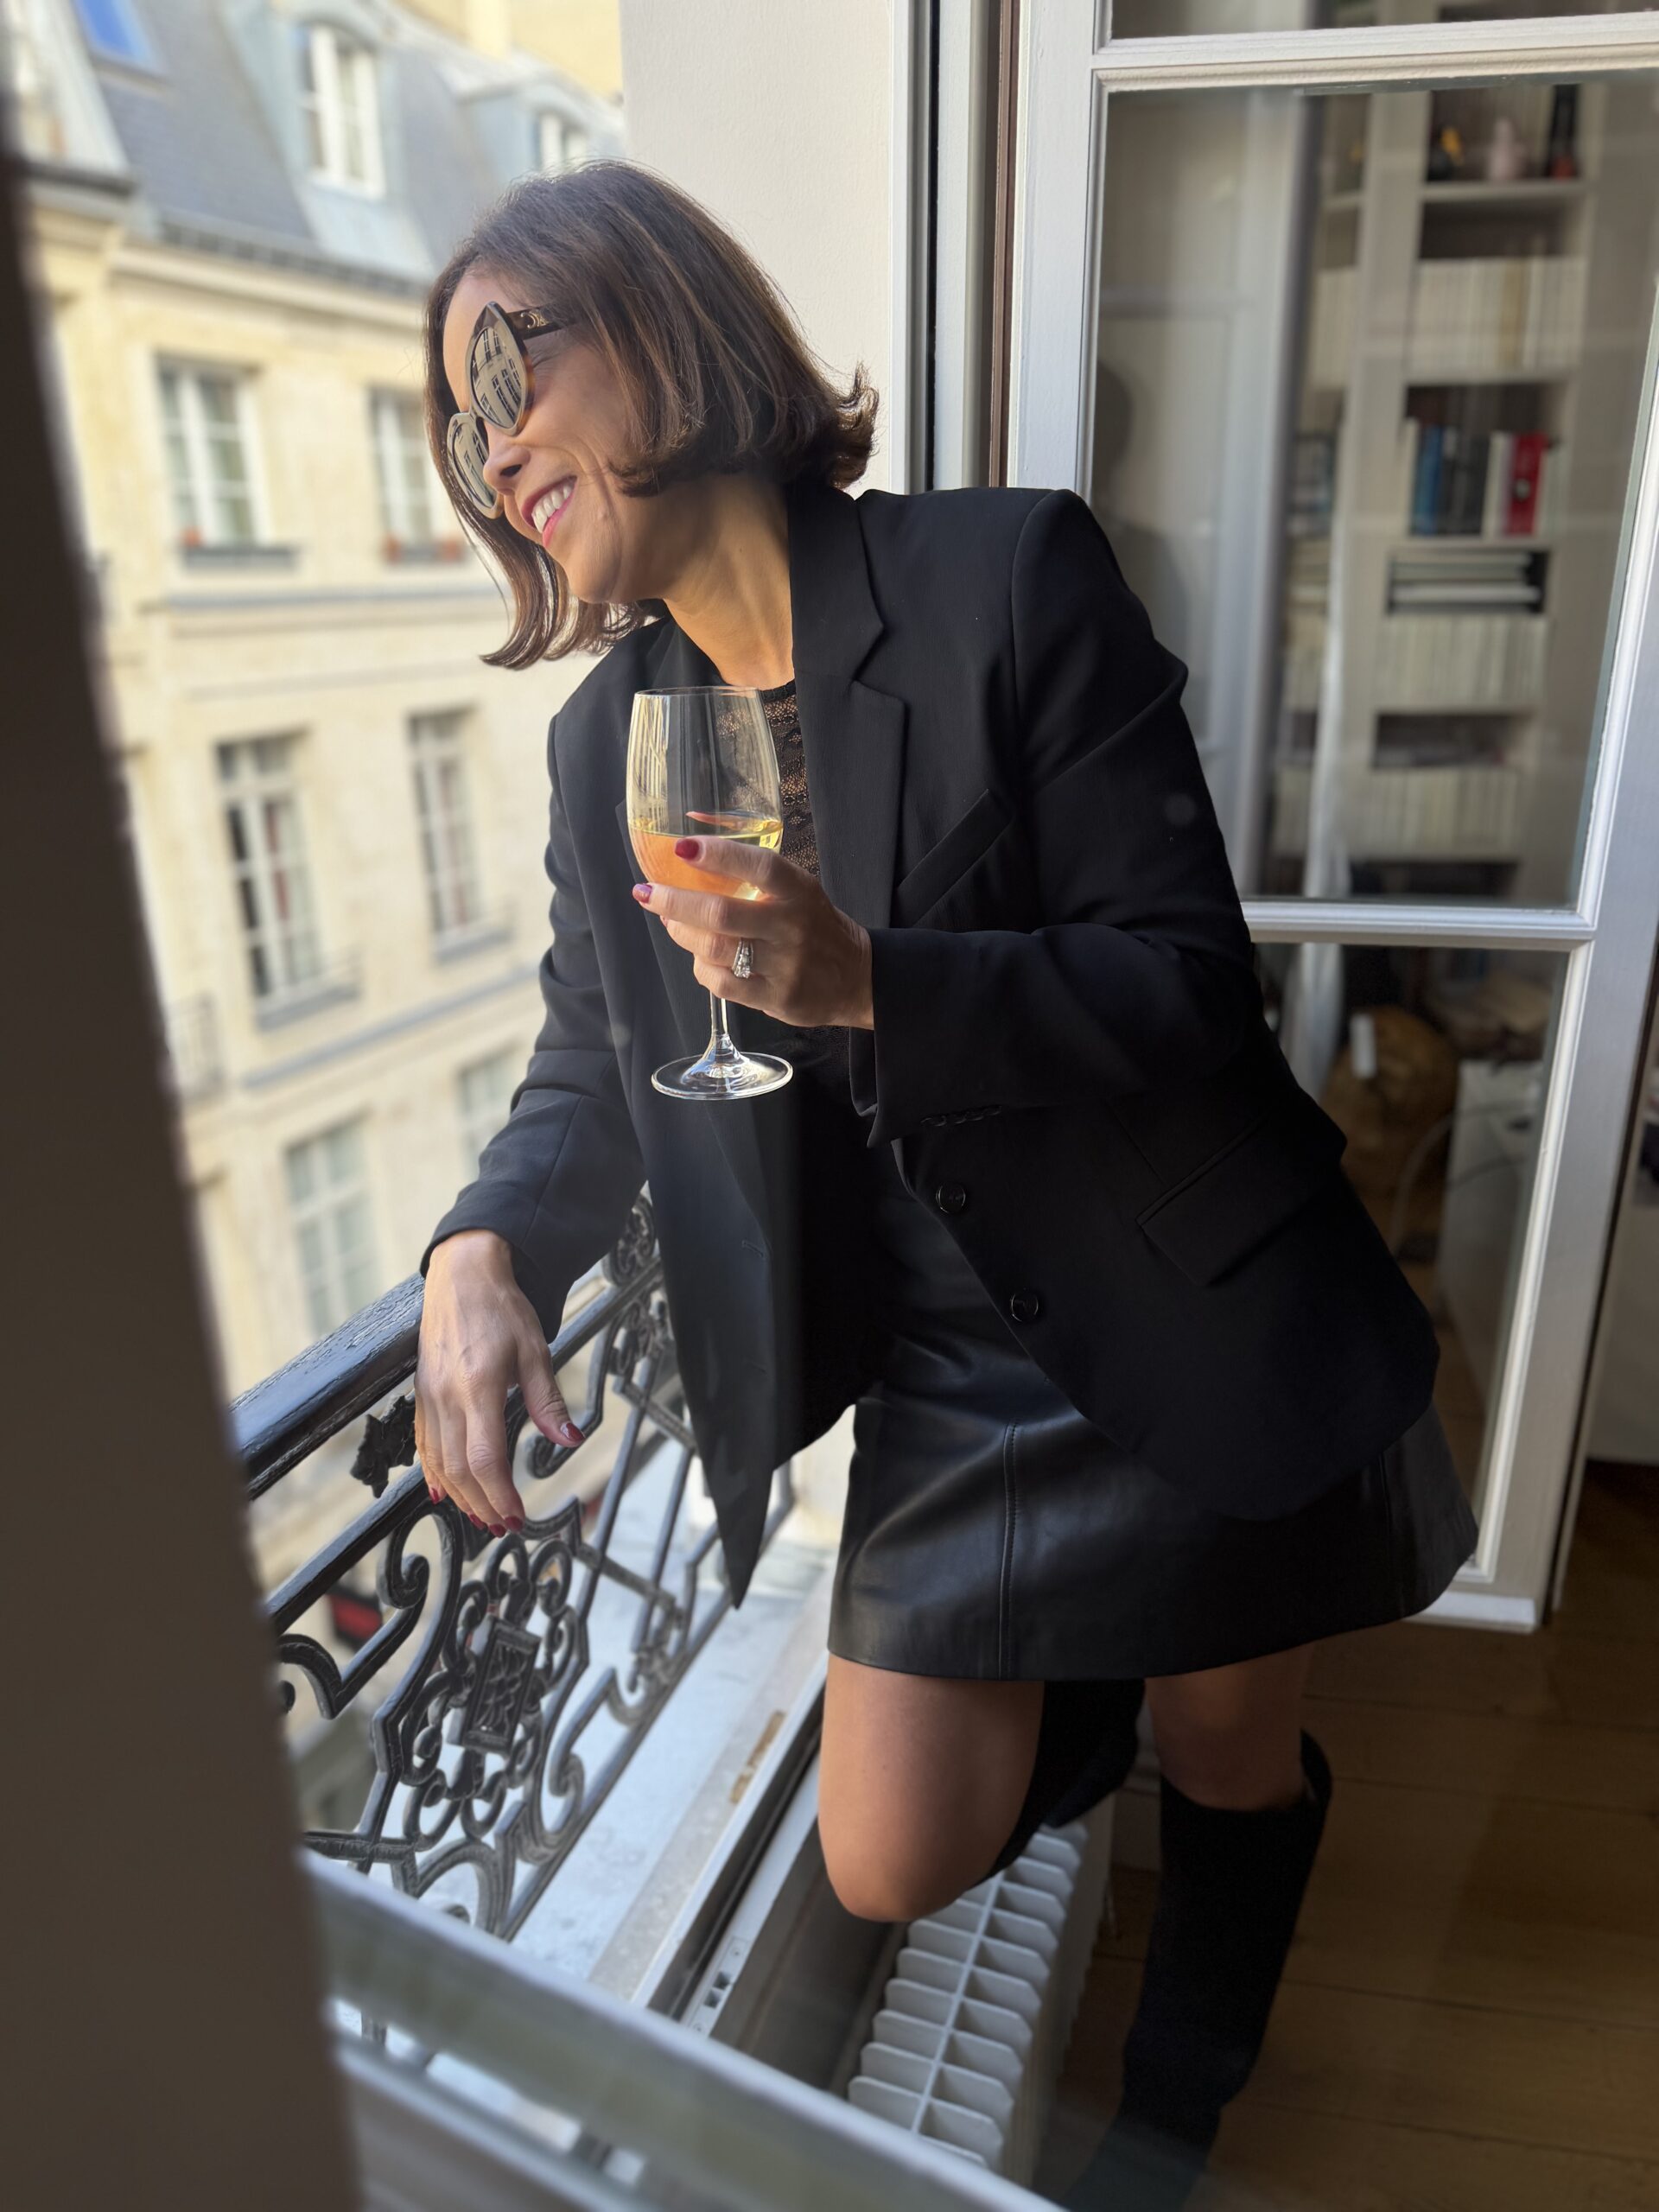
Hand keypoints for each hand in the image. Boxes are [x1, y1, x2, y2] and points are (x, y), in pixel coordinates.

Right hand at [414, 1230, 583, 1533]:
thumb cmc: (501, 1309)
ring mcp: (429, 1396)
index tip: (517, 1515)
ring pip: (438, 1461)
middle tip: (503, 1525)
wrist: (462, 1275)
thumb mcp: (536, 1351)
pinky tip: (442, 1491)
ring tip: (481, 1516)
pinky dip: (433, 1472)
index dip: (499, 1494)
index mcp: (478, 1386)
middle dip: (481, 1504)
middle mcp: (447, 1396)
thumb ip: (549, 1401)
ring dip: (458, 1495)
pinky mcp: (421, 1393)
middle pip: (459, 1468)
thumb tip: (569, 1441)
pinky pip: (424, 1443)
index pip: (485, 1457)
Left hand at [631, 836, 873, 1028]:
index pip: (759, 866)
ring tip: (671, 923)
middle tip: (648, 893)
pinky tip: (701, 958)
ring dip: (683, 934)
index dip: (719, 854)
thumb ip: (755, 877)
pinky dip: (702, 968)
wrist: (857, 978)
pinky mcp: (777, 998)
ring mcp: (785, 965)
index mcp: (799, 891)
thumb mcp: (798, 891)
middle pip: (722, 913)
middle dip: (675, 901)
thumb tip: (689, 857)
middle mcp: (793, 926)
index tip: (682, 847)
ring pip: (715, 949)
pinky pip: (723, 984)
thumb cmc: (814, 926)